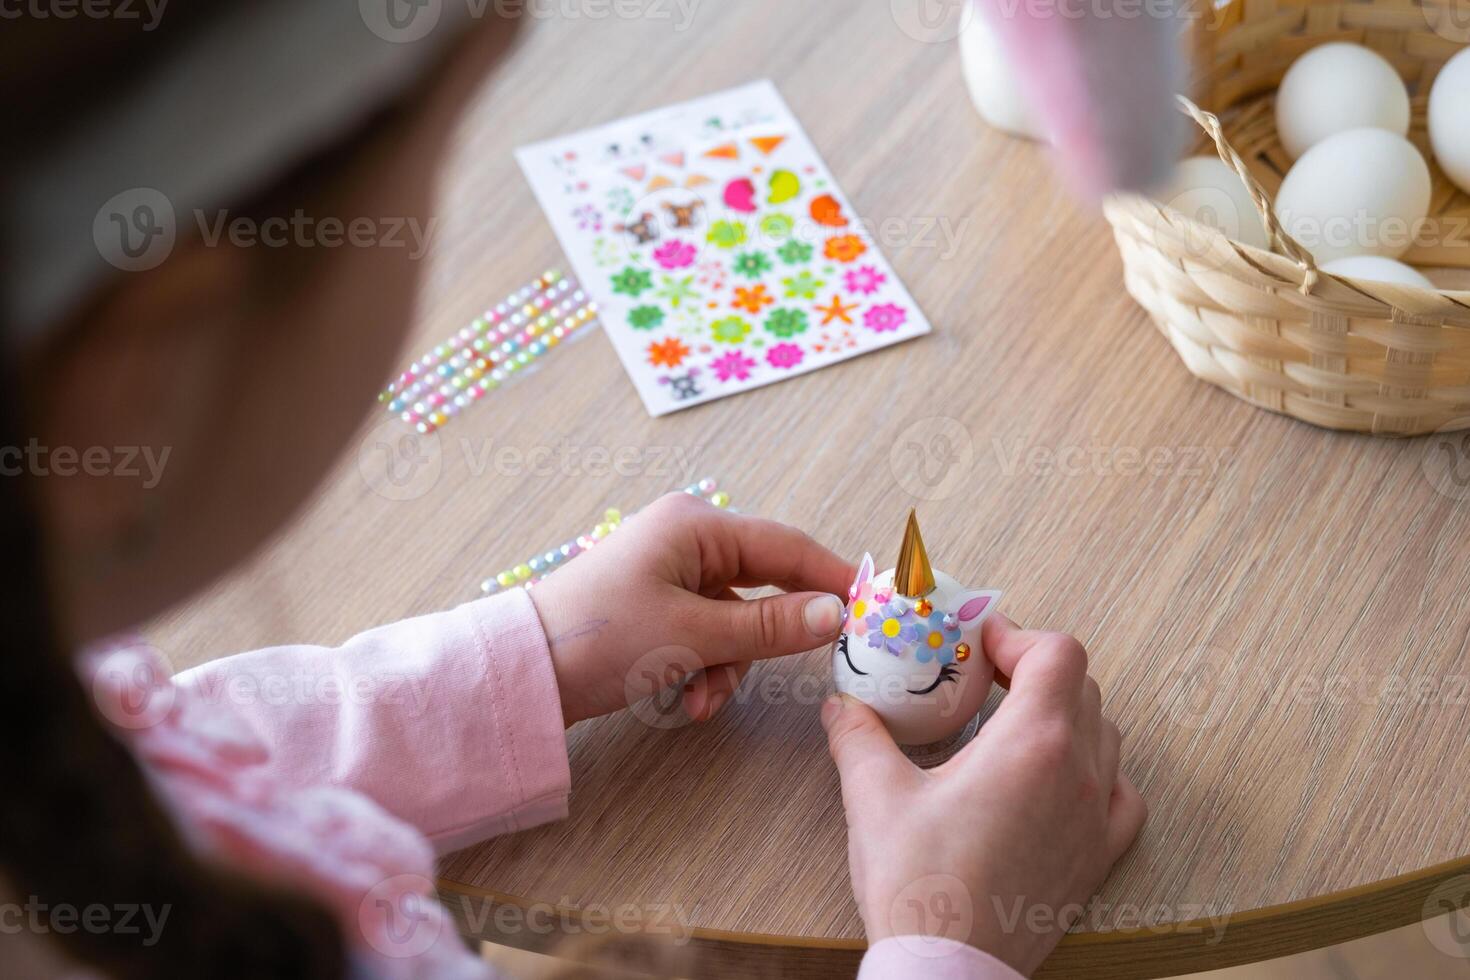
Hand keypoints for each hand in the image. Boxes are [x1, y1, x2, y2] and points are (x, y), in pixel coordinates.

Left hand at [529, 492, 853, 726]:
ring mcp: (670, 572)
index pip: (786, 546)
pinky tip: (689, 698)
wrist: (525, 672)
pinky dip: (705, 666)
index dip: (832, 577)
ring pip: (737, 618)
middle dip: (764, 638)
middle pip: (763, 584)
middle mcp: (687, 539)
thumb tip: (835, 613)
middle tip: (788, 668)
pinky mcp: (656, 605)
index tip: (872, 607)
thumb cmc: (603, 639)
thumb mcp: (694, 635)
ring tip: (703, 698)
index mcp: (696, 526)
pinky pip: (706, 632)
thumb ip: (770, 625)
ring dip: (730, 663)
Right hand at [822, 614, 1145, 974]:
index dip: (1016, 635)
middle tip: (984, 678)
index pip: (1056, 652)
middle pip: (1081, 684)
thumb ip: (857, 735)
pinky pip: (1123, 792)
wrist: (949, 970)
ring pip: (1104, 733)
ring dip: (1064, 713)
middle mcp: (1079, 773)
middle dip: (1033, 668)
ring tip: (1012, 725)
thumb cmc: (920, 887)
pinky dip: (1098, 770)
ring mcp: (1097, 817)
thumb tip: (841, 704)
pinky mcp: (1098, 856)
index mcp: (1031, 743)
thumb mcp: (873, 796)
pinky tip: (1059, 780)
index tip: (977, 646)